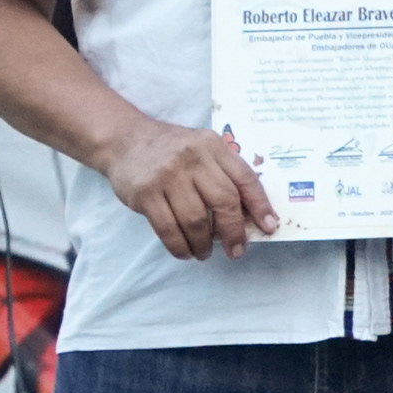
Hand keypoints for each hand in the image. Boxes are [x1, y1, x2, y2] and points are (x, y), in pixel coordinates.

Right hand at [106, 117, 278, 259]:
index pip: (245, 179)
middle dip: (233, 232)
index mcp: (213, 146)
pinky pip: (167, 228)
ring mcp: (167, 175)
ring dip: (204, 244)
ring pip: (195, 220)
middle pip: (223, 201)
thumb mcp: (203, 149)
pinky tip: (185, 252)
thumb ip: (225, 173)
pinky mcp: (144, 192)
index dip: (260, 206)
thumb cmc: (172, 150)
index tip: (269, 227)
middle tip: (236, 250)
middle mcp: (192, 158)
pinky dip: (180, 246)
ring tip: (205, 253)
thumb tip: (250, 214)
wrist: (123, 139)